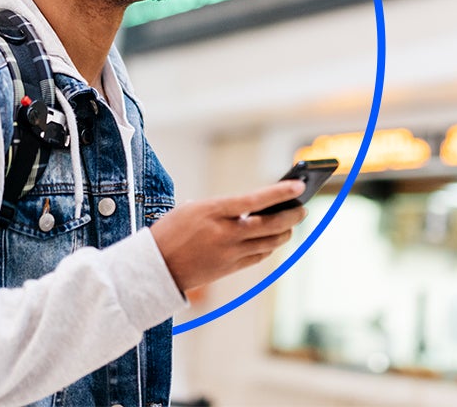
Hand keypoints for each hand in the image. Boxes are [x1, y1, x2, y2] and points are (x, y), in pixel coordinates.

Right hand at [149, 181, 308, 292]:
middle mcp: (225, 233)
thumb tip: (253, 209)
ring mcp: (229, 253)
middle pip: (270, 224)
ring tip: (291, 224)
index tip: (298, 186)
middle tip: (302, 208)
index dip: (280, 192)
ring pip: (269, 243)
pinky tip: (274, 240)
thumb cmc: (169, 231)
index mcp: (213, 211)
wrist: (154, 267)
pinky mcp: (229, 269)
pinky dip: (269, 247)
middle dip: (291, 215)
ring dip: (284, 232)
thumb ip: (222, 208)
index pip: (255, 200)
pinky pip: (259, 257)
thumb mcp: (191, 208)